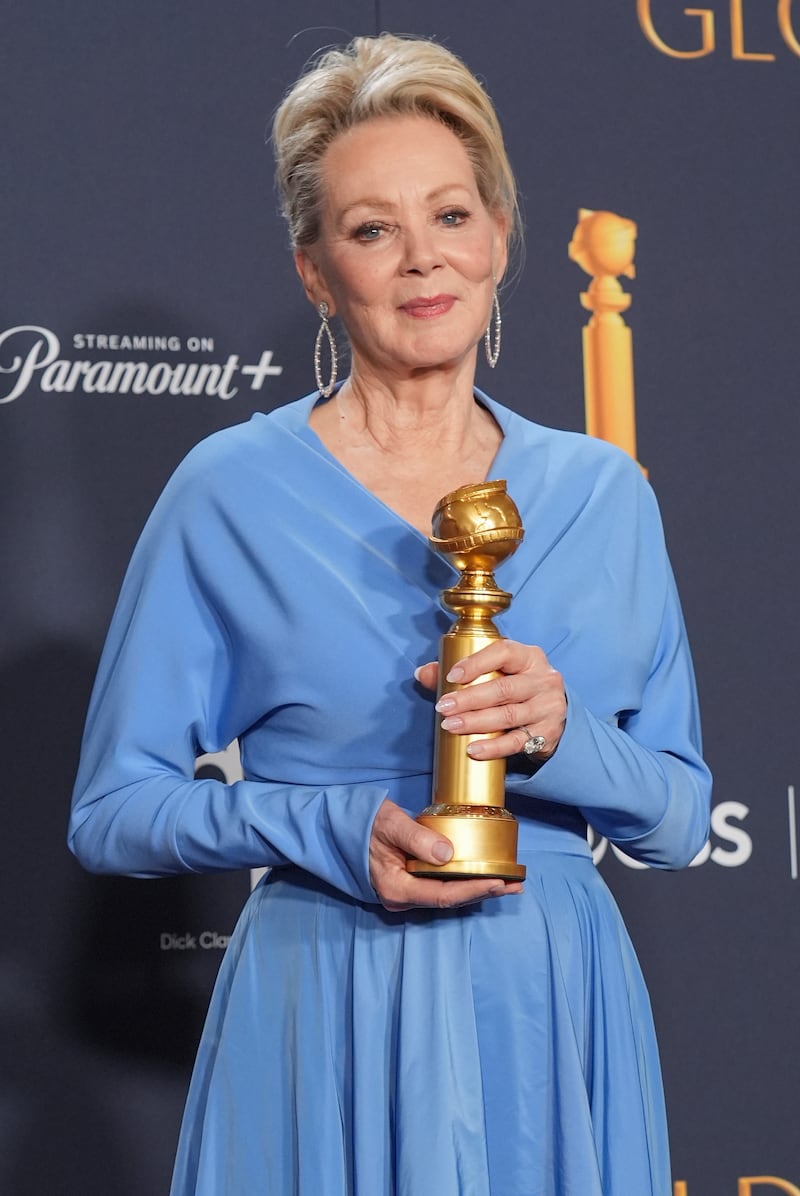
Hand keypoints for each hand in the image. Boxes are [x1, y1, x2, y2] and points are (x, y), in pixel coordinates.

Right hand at [368, 799, 522, 911]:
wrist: (340, 825)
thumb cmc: (363, 822)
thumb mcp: (389, 824)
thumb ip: (416, 839)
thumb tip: (447, 853)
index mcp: (396, 889)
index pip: (443, 895)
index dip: (473, 890)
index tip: (499, 882)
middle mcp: (401, 897)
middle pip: (450, 900)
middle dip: (483, 892)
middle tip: (515, 884)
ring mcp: (405, 892)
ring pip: (447, 895)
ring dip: (477, 887)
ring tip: (508, 882)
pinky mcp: (409, 882)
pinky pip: (440, 886)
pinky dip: (463, 880)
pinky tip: (482, 874)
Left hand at [415, 640, 566, 761]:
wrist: (551, 712)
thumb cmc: (516, 685)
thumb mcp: (496, 671)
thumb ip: (459, 671)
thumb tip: (422, 674)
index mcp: (529, 657)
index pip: (504, 653)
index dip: (476, 663)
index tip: (451, 676)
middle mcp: (543, 680)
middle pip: (504, 689)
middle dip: (469, 698)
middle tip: (443, 707)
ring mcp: (548, 707)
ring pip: (509, 715)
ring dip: (476, 722)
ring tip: (450, 726)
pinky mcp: (547, 733)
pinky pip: (517, 742)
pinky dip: (493, 747)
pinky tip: (473, 749)